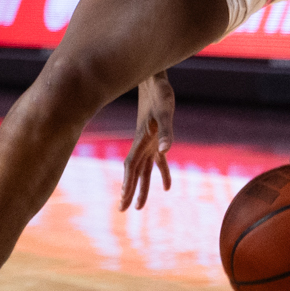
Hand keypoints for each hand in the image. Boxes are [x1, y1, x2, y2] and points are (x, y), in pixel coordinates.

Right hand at [119, 72, 175, 210]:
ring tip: (138, 206)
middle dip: (129, 191)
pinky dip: (162, 173)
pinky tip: (166, 186)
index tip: (123, 199)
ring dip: (141, 187)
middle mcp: (142, 144)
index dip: (128, 183)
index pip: (132, 167)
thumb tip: (165, 152)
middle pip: (134, 172)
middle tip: (122, 209)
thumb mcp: (165, 112)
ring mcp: (148, 143)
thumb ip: (166, 132)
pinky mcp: (156, 139)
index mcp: (141, 140)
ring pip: (144, 170)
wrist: (154, 80)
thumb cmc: (159, 94)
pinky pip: (158, 161)